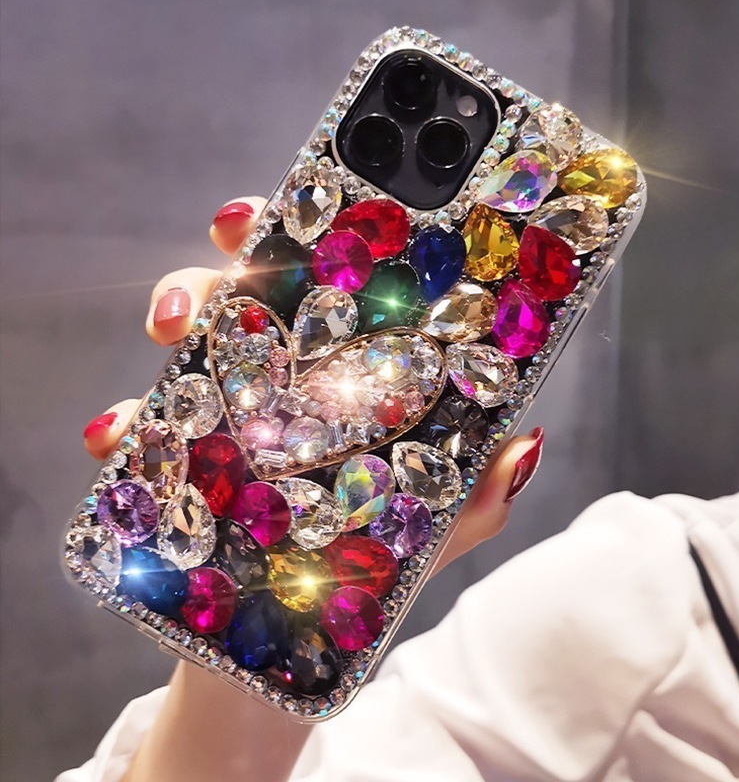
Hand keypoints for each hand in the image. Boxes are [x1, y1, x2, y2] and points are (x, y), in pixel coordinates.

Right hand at [83, 194, 544, 568]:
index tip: (329, 194)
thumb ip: (476, 492)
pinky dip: (122, 418)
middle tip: (238, 235)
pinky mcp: (172, 458)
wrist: (286, 645)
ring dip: (180, 305)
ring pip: (197, 331)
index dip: (336, 235)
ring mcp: (226, 412)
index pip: (347, 289)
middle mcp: (286, 380)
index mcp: (352, 379)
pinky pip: (138, 422)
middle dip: (247, 246)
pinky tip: (114, 429)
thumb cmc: (367, 573)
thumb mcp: (432, 529)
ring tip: (174, 327)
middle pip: (263, 286)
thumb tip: (524, 443)